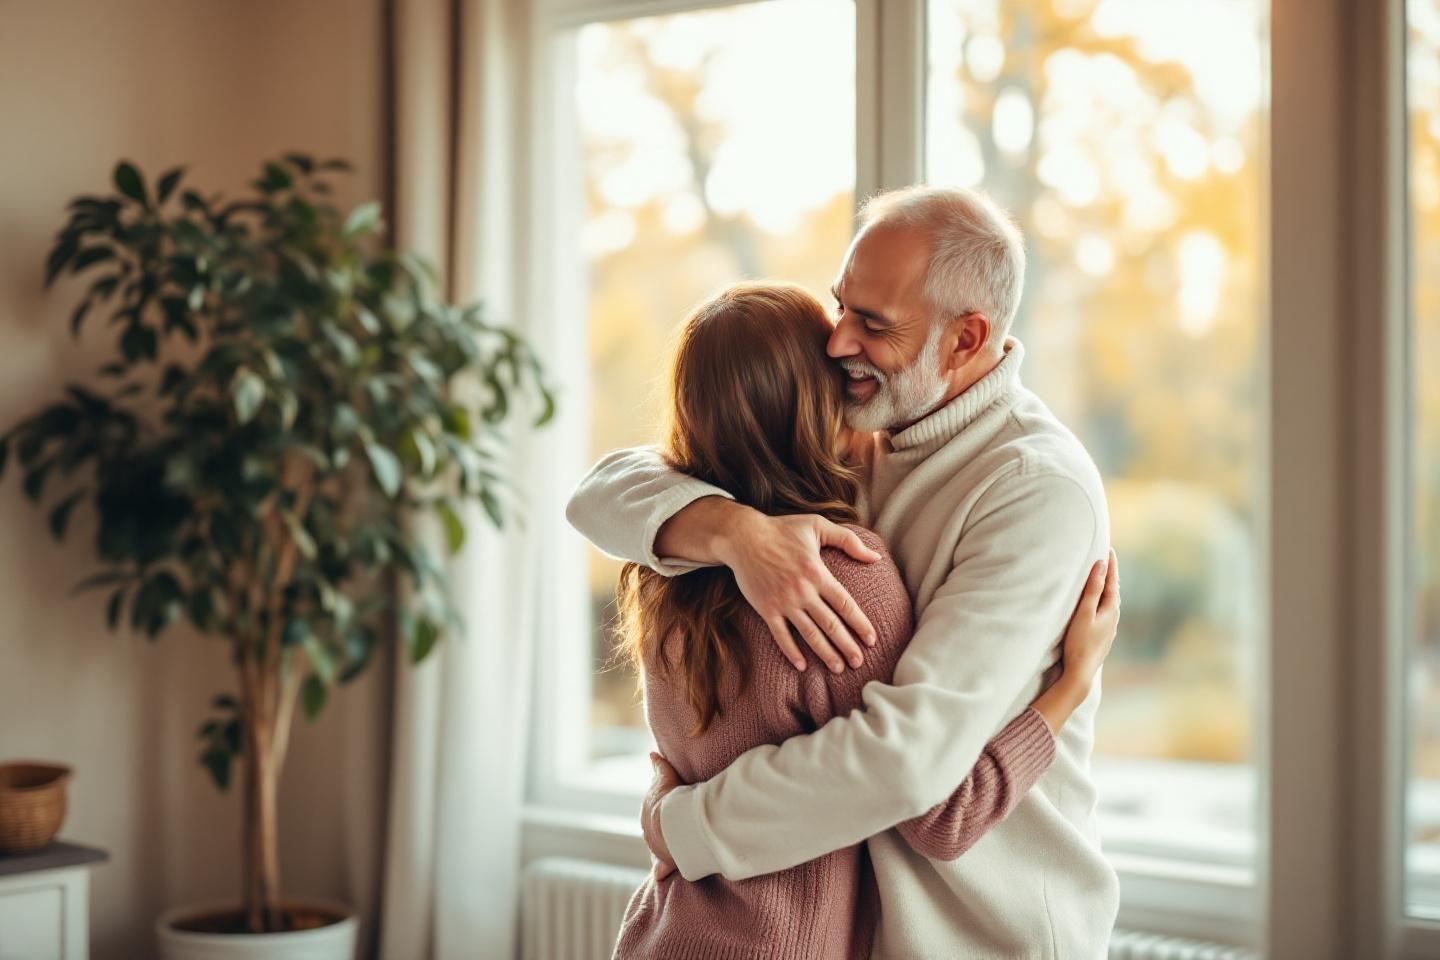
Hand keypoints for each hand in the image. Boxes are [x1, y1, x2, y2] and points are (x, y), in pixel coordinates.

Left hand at [643, 752, 680, 880]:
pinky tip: (661, 876)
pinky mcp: (664, 862)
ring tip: (678, 849)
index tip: (666, 816)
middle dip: (662, 833)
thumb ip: (659, 767)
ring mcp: (655, 847)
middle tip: (676, 832)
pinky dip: (662, 871)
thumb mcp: (665, 778)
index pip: (652, 815)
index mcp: (647, 813)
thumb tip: (652, 754)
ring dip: (666, 849)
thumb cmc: (670, 799)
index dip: (660, 815)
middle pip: (655, 833)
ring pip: (659, 849)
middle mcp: (648, 832)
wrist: (673, 822)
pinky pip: (662, 868)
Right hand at [718, 512, 880, 672]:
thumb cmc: (782, 529)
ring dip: (825, 653)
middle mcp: (803, 591)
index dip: (860, 624)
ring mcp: (783, 602)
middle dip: (847, 646)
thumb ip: (849, 541)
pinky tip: (802, 665)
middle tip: (859, 662)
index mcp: (818, 573)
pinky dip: (792, 652)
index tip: (872, 640)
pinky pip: (781, 635)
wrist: (743, 536)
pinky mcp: (766, 609)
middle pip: (831, 624)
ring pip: (809, 634)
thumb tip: (876, 556)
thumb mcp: (817, 526)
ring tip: (838, 668)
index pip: (845, 604)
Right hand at [1060, 549, 1120, 687]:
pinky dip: (1102, 602)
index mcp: (1111, 610)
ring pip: (1110, 603)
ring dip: (1106, 590)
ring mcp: (1109, 629)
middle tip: (1106, 560)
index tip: (1109, 549)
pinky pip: (1105, 613)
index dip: (1111, 565)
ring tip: (1102, 580)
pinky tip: (1097, 607)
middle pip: (1113, 592)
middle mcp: (1113, 619)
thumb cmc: (1080, 642)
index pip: (1113, 582)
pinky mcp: (1102, 637)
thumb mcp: (1084, 612)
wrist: (1081, 673)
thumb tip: (1101, 565)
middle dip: (1110, 575)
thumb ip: (1093, 589)